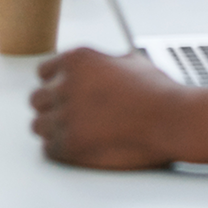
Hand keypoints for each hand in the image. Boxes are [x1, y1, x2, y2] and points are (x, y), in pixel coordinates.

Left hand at [31, 48, 186, 168]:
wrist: (171, 118)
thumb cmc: (157, 91)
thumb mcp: (129, 60)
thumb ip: (104, 62)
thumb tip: (103, 66)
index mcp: (79, 58)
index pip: (44, 71)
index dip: (55, 83)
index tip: (63, 92)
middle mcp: (67, 83)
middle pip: (37, 99)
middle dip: (51, 106)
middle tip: (69, 113)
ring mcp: (66, 114)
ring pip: (38, 125)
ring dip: (53, 129)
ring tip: (72, 131)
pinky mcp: (70, 144)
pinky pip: (49, 148)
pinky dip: (60, 149)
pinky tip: (77, 145)